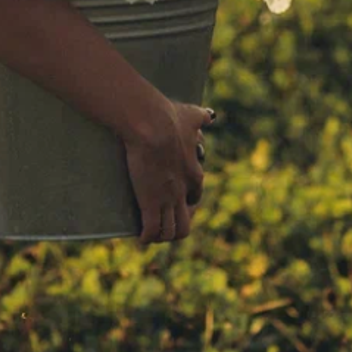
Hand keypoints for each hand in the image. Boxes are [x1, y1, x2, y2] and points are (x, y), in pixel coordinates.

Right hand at [124, 99, 212, 246]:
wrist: (152, 124)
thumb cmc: (169, 117)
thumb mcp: (191, 116)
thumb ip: (201, 118)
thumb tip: (210, 114)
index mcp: (193, 173)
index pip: (195, 197)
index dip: (187, 203)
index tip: (177, 201)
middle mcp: (183, 191)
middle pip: (185, 223)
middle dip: (175, 225)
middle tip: (163, 221)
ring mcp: (167, 199)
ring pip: (171, 231)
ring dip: (162, 236)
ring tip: (152, 234)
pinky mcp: (150, 202)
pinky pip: (151, 230)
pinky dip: (147, 237)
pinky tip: (141, 237)